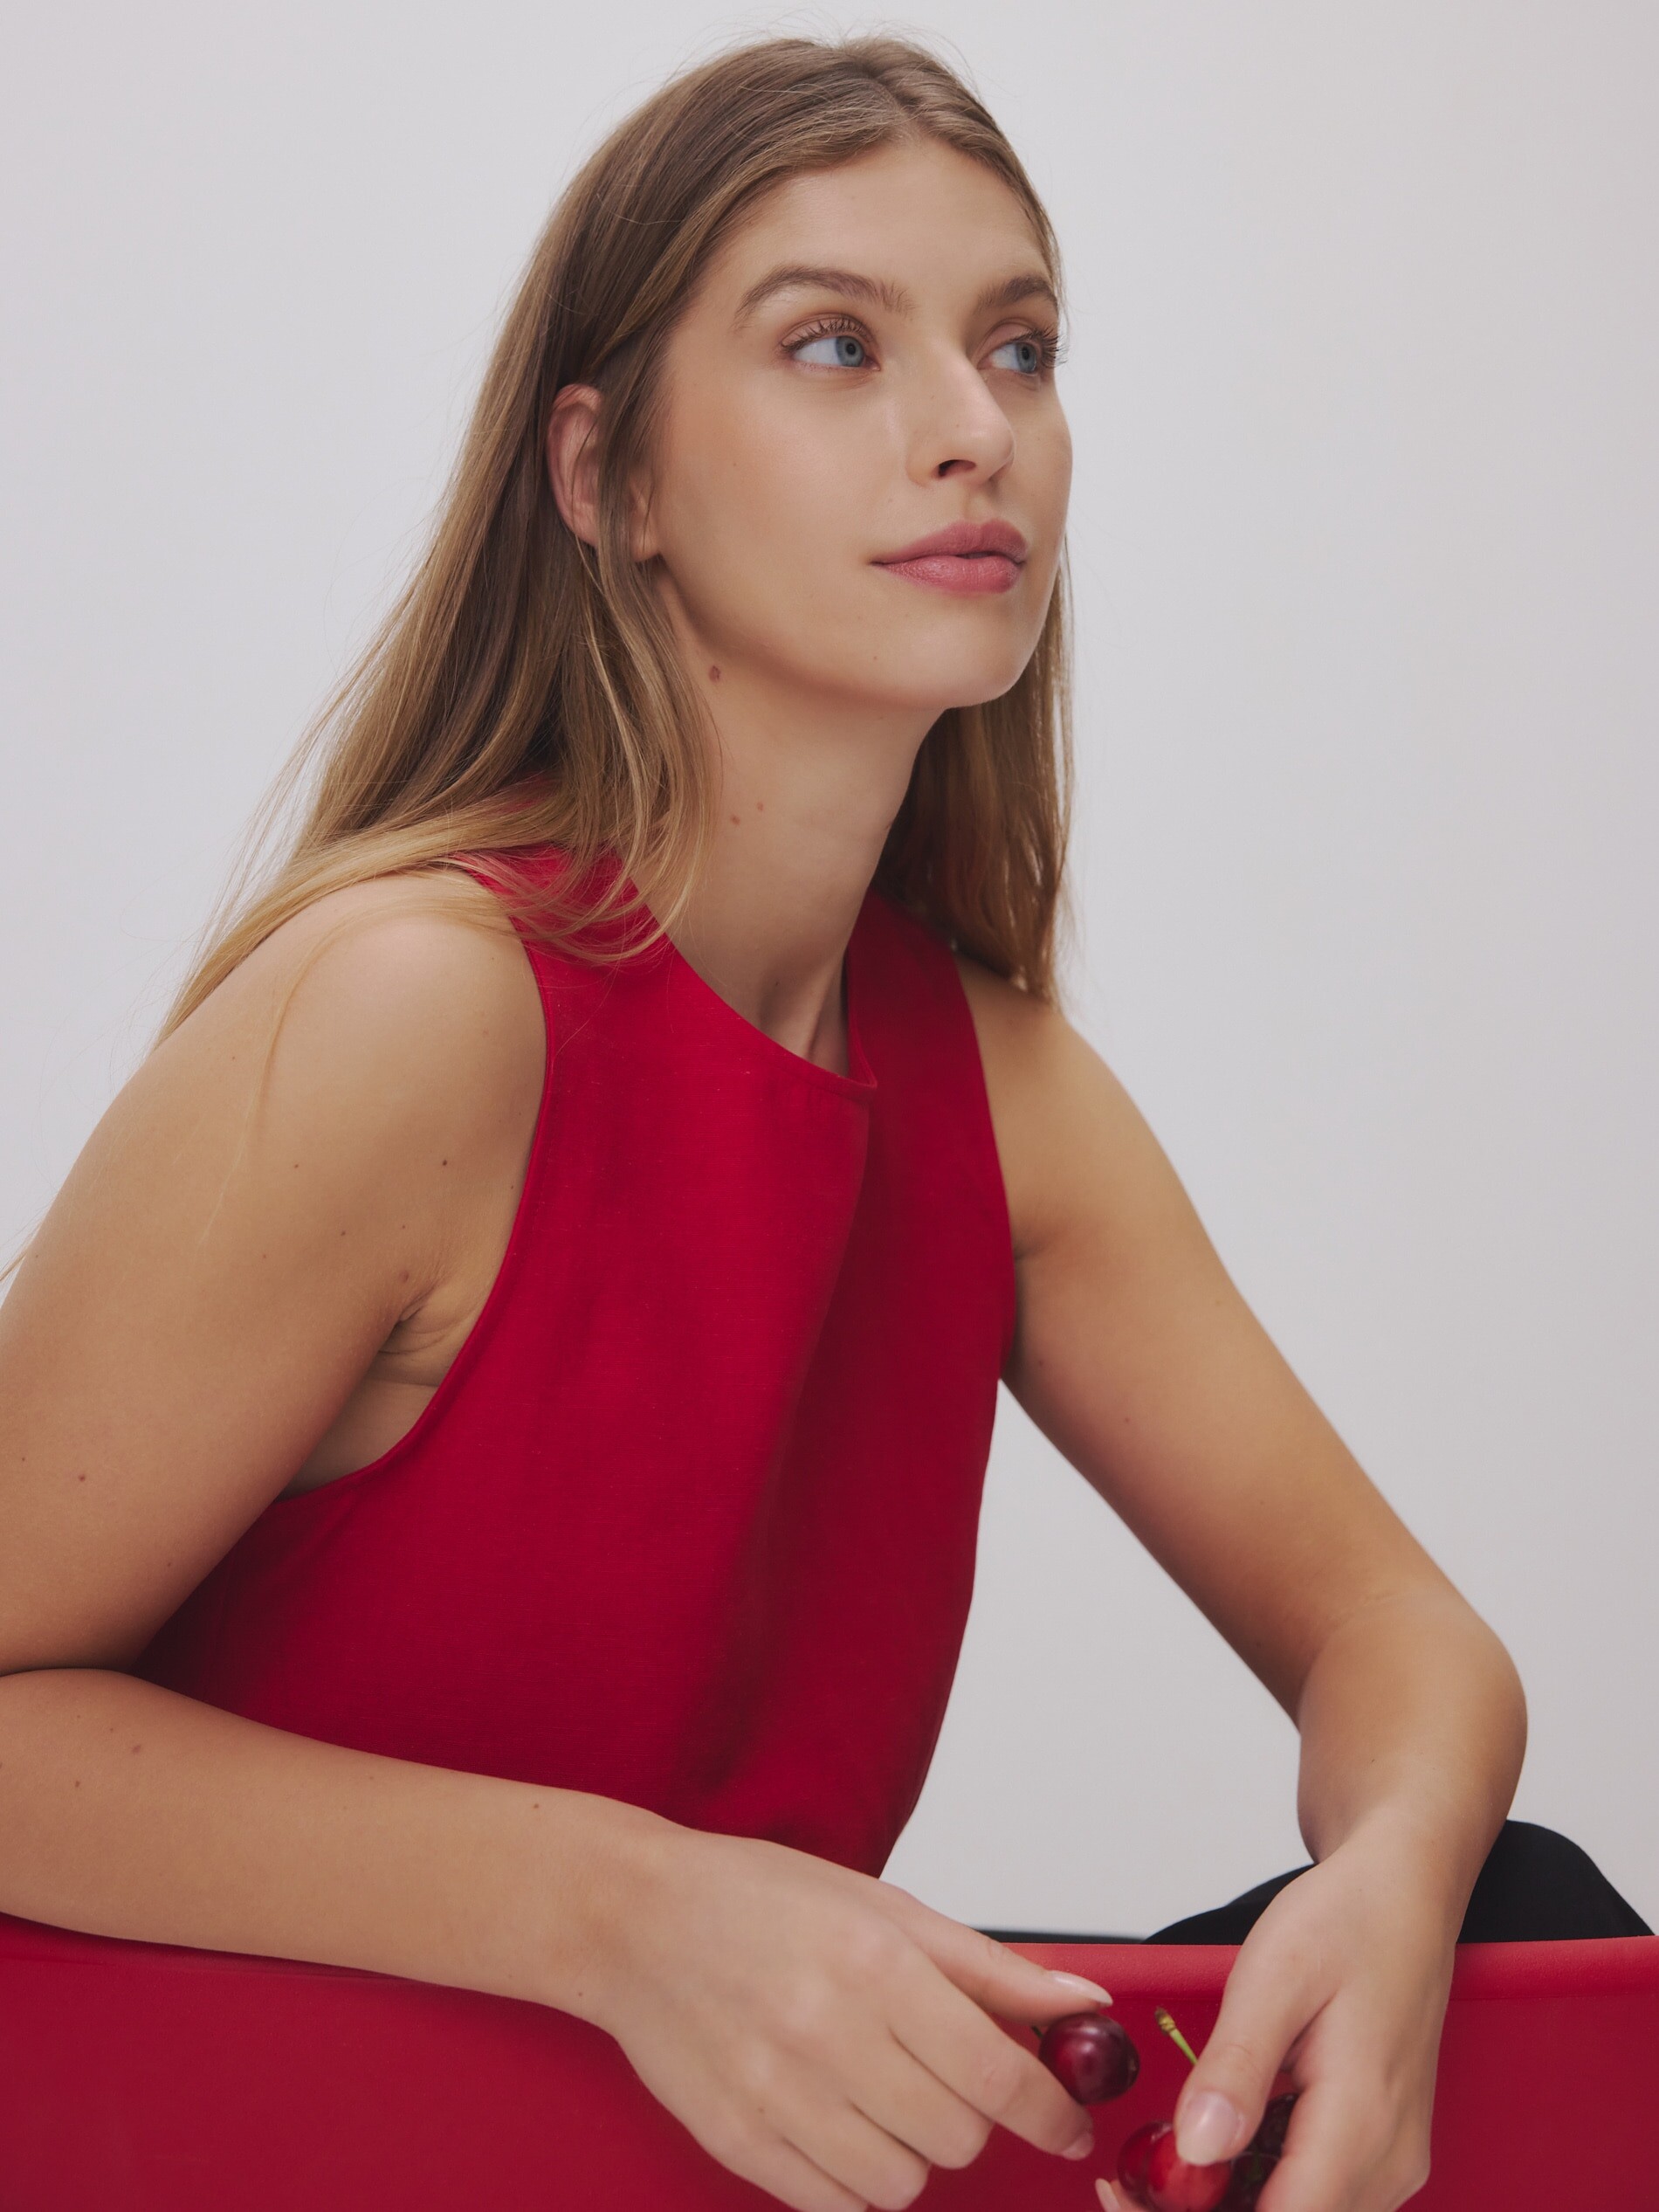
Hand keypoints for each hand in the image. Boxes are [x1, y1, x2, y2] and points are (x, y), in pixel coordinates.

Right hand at [582, 1821, 1110, 2209]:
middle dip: (972, 2114)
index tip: (1067, 2122)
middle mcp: (827, 2033)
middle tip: (943, 2075)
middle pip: (958, 2135)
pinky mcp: (738, 2141)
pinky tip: (840, 2122)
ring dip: (913, 2149)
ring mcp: (777, 2095)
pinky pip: (837, 2205)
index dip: (1050, 2110)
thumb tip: (1084, 2004)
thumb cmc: (762, 1901)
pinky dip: (857, 2178)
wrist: (637, 1920)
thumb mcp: (886, 1908)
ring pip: (904, 2182)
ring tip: (881, 2094)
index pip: (996, 2073)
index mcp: (874, 1963)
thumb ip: (991, 1968)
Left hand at [1156, 1821, 1456, 2209]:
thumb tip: (1195, 2150)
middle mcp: (1387, 2162)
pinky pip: (1313, 2195)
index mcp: (1363, 2124)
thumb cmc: (1350, 1918)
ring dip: (1228, 2209)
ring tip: (1158, 2167)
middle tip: (1130, 2185)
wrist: (1405, 1890)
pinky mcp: (1375, 2148)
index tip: (1130, 2197)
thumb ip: (1236, 2065)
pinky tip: (1211, 2149)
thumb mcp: (1276, 1974)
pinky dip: (1255, 2189)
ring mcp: (1387, 2159)